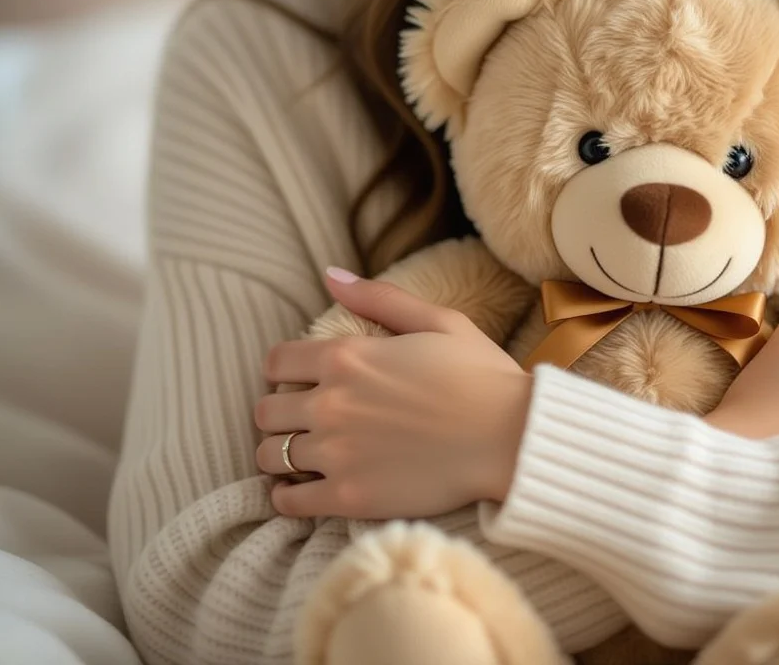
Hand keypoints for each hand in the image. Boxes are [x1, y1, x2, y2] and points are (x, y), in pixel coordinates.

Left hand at [253, 269, 531, 519]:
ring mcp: (336, 452)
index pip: (276, 362)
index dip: (285, 371)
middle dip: (281, 414)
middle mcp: (331, 403)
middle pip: (266, 411)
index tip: (302, 382)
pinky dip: (288, 497)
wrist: (512, 438)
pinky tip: (305, 491)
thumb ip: (379, 298)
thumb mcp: (439, 321)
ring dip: (283, 454)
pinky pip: (288, 502)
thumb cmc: (483, 377)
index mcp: (347, 357)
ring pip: (270, 456)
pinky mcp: (348, 496)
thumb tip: (330, 275)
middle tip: (306, 422)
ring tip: (306, 457)